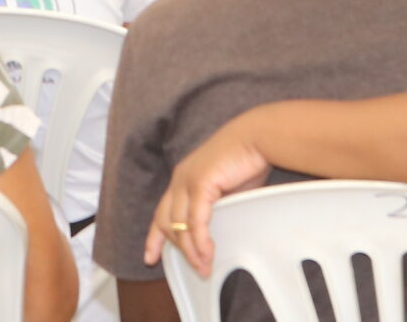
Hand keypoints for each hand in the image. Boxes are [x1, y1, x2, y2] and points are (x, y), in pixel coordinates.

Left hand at [144, 112, 272, 276]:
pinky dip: (200, 242)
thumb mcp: (225, 188)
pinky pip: (195, 222)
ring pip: (179, 226)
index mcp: (183, 178)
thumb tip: (213, 231)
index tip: (150, 258)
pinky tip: (207, 254)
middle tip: (196, 268)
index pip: (161, 212)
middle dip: (178, 250)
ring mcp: (187, 181)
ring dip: (192, 252)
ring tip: (204, 268)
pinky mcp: (200, 184)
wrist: (256, 137)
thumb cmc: (245, 160)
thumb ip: (215, 206)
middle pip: (166, 223)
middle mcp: (179, 179)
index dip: (154, 237)